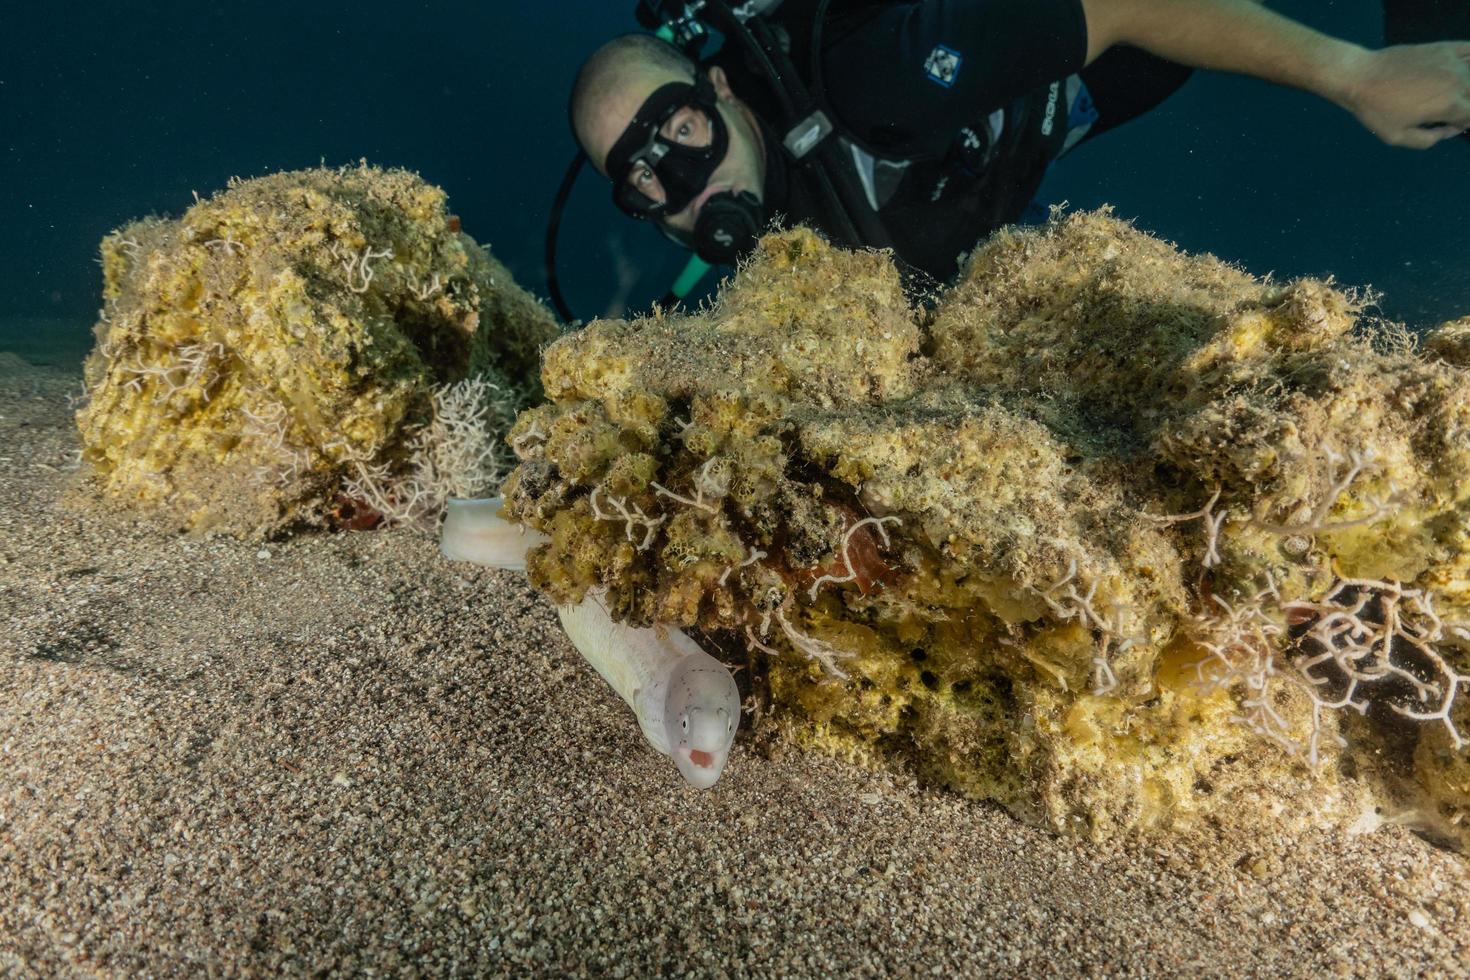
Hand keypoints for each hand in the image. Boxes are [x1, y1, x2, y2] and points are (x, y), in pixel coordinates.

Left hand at [1342, 42, 1469, 147]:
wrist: (1361, 76)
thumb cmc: (1376, 110)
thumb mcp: (1398, 137)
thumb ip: (1429, 139)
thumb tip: (1450, 131)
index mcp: (1449, 105)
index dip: (1462, 124)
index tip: (1449, 125)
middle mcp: (1457, 81)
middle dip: (1465, 106)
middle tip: (1446, 110)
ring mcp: (1452, 62)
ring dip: (1468, 87)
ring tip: (1452, 94)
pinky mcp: (1444, 48)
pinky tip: (1463, 68)